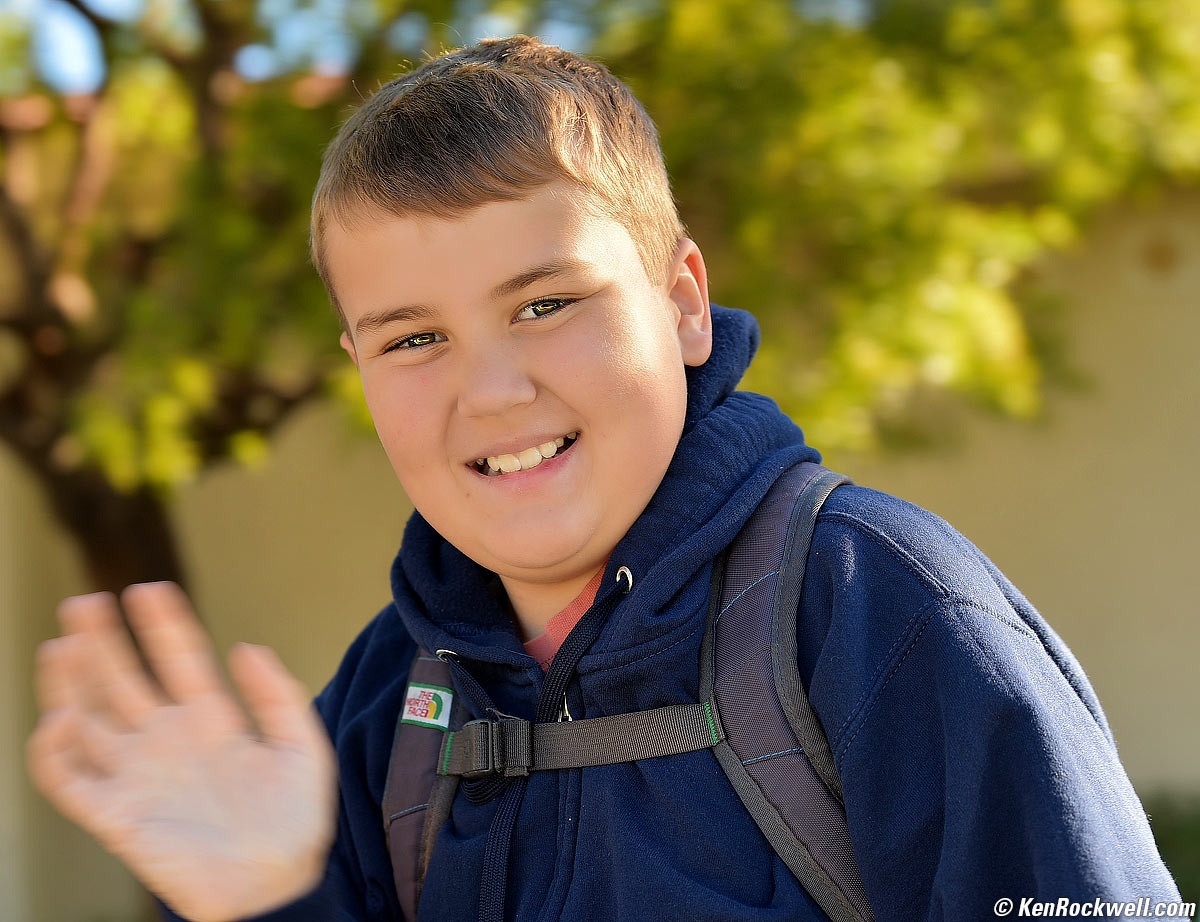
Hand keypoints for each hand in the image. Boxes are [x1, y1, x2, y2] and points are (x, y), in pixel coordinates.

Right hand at [27, 582, 337, 921]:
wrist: (278, 888)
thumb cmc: (294, 823)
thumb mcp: (302, 750)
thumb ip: (278, 698)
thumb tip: (246, 647)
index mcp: (211, 720)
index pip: (180, 660)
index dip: (164, 625)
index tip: (149, 589)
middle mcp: (168, 741)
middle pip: (123, 681)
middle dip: (102, 642)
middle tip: (84, 603)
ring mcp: (139, 776)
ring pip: (88, 721)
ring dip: (71, 685)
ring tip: (63, 645)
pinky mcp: (117, 817)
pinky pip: (71, 783)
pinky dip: (55, 754)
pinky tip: (61, 721)